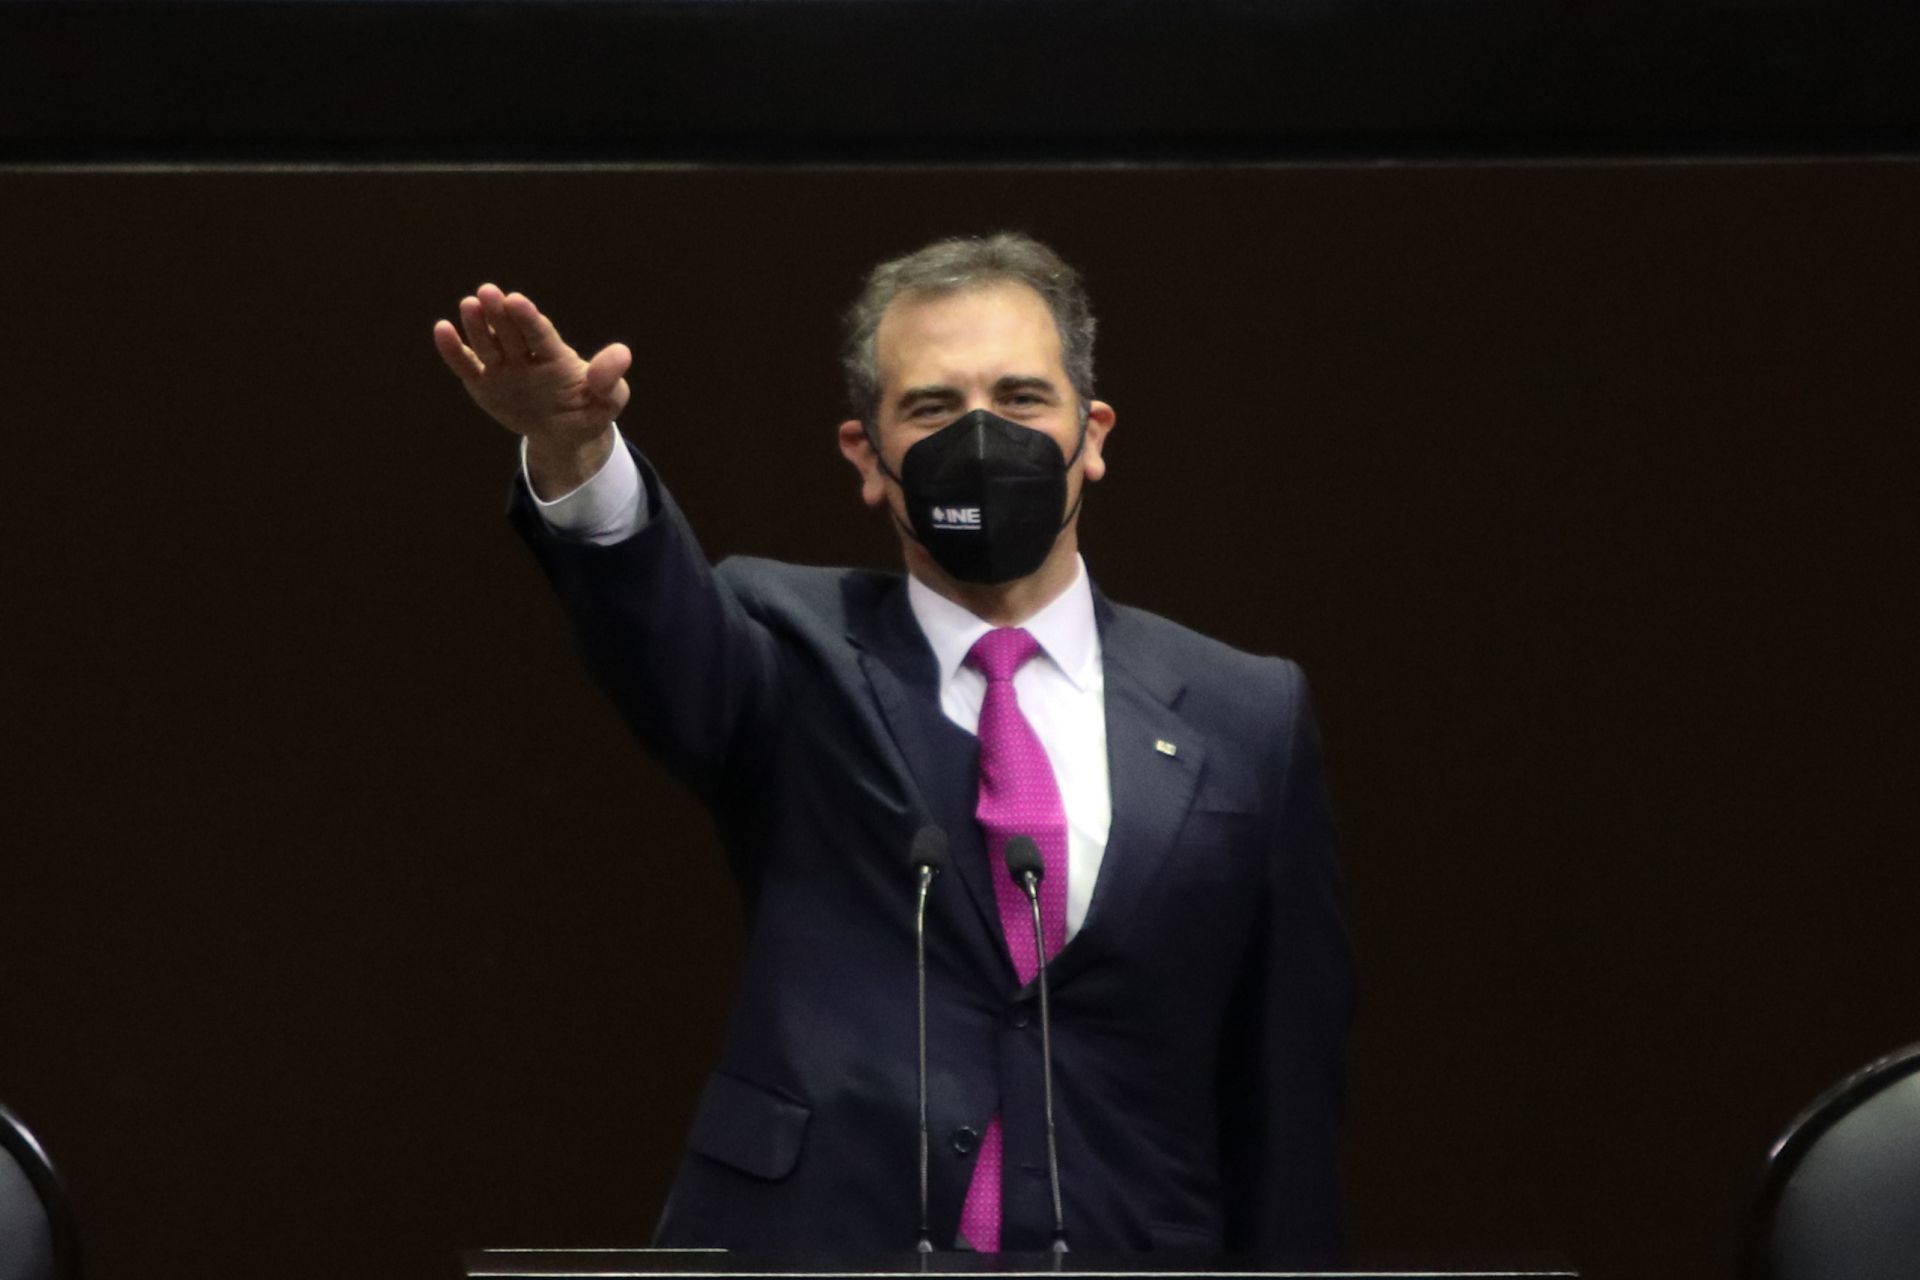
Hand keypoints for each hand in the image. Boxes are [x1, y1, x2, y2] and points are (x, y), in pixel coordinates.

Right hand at [433, 284, 631, 495]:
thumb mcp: (608, 400)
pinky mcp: (483, 384)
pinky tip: (442, 330)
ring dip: (477, 326)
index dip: (528, 319)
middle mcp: (526, 356)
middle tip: (488, 292)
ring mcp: (502, 368)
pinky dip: (453, 350)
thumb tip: (623, 354)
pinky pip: (466, 366)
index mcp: (555, 356)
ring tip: (468, 305)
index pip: (540, 334)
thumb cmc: (587, 410)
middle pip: (511, 332)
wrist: (564, 436)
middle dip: (499, 313)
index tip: (516, 300)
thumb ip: (610, 379)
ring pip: (487, 344)